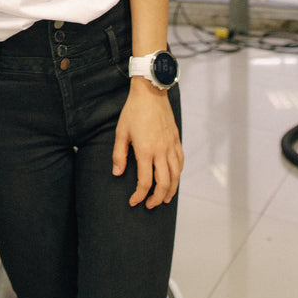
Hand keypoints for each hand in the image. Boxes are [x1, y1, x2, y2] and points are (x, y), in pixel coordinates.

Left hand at [112, 80, 182, 208]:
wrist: (150, 92)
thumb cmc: (133, 110)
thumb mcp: (121, 131)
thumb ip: (119, 154)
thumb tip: (118, 173)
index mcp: (145, 151)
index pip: (145, 182)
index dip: (140, 196)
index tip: (134, 202)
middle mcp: (161, 151)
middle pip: (164, 183)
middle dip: (157, 198)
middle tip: (150, 205)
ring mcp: (171, 146)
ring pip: (176, 175)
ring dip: (171, 190)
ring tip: (164, 198)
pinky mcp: (176, 140)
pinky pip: (180, 162)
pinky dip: (178, 174)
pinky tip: (174, 178)